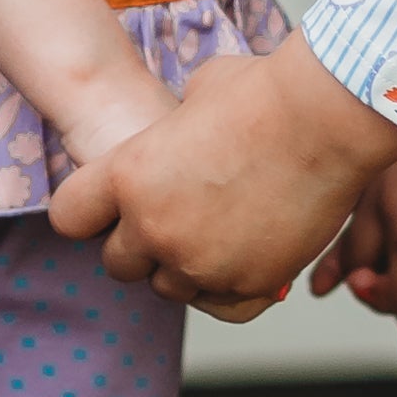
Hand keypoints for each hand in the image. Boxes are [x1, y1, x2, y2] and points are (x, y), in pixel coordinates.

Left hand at [47, 29, 396, 313]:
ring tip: (222, 230)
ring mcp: (201, 262)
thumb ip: (173, 126)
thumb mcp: (198, 92)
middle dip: (140, 244)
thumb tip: (184, 126)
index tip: (108, 207)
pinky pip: (223, 305)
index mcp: (128, 175)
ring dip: (186, 267)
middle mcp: (154, 227)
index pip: (70, 217)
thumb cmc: (266, 92)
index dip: (88, 211)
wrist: (327, 118)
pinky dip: (230, 288)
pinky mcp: (250, 283)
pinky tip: (247, 258)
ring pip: (171, 288)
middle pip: (119, 264)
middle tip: (178, 217)